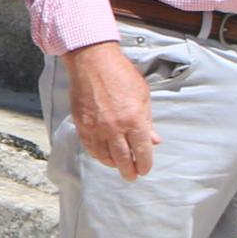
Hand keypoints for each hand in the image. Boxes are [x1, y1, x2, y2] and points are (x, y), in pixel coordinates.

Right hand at [64, 41, 159, 178]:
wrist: (92, 62)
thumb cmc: (120, 74)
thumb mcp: (143, 96)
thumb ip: (148, 121)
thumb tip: (154, 140)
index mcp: (134, 119)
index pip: (142, 151)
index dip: (146, 164)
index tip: (145, 168)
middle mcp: (115, 127)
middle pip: (124, 160)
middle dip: (130, 171)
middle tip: (132, 176)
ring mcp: (96, 127)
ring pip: (105, 157)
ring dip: (114, 164)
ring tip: (118, 166)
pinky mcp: (82, 125)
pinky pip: (91, 148)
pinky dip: (98, 155)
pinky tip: (103, 155)